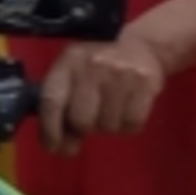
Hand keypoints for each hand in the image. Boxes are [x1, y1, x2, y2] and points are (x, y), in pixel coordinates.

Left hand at [36, 33, 171, 148]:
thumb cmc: (99, 66)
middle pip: (81, 120)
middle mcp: (92, 66)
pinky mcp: (144, 84)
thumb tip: (63, 149)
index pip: (52, 101)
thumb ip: (63, 107)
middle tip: (92, 118)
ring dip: (109, 126)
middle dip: (85, 127)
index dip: (51, 130)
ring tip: (112, 108)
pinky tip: (128, 110)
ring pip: (108, 126)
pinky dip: (129, 126)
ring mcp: (120, 74)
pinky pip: (132, 124)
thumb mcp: (74, 75)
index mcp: (69, 63)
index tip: (54, 148)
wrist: (141, 45)